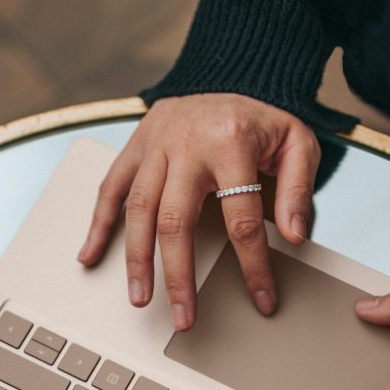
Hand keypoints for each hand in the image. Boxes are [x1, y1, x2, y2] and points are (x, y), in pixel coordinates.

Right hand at [77, 94, 320, 330]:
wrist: (230, 73)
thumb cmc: (263, 118)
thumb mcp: (297, 144)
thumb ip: (298, 189)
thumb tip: (293, 236)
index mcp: (231, 142)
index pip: (242, 217)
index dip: (253, 265)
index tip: (261, 299)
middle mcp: (186, 143)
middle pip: (176, 220)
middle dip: (178, 275)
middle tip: (183, 317)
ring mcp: (155, 143)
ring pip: (138, 208)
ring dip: (136, 259)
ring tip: (140, 297)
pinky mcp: (135, 144)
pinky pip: (111, 186)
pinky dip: (98, 222)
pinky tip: (91, 255)